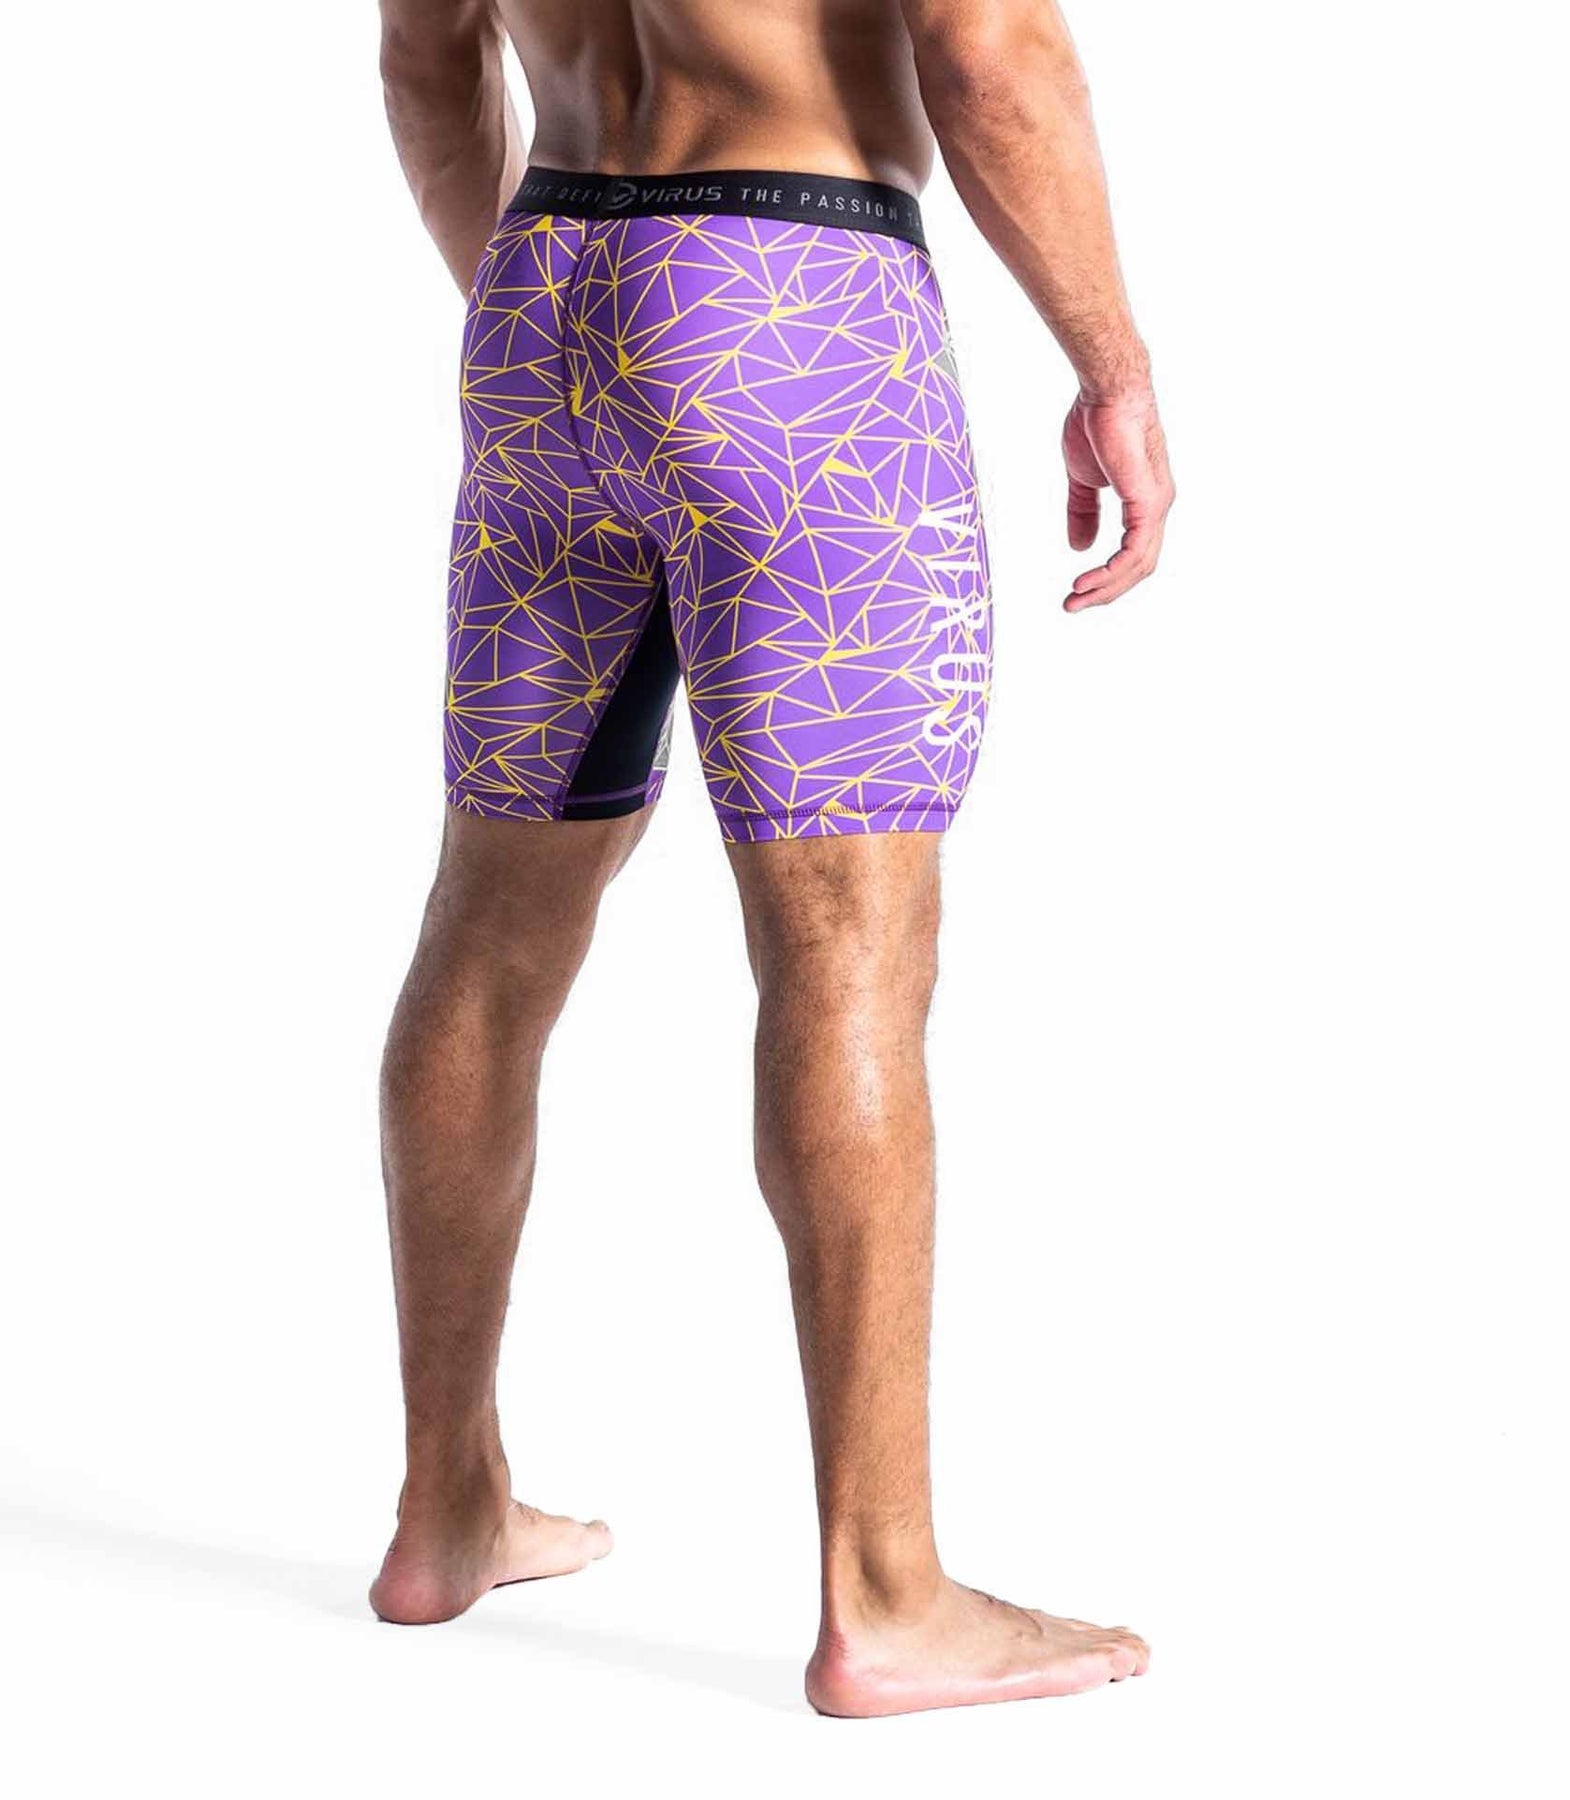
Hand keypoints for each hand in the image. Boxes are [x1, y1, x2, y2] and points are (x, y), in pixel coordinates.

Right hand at [1062, 390, 1174, 610]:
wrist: (1107, 393)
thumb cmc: (1096, 424)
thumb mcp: (1082, 480)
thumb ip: (1082, 513)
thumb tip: (1080, 547)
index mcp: (1144, 502)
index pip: (1132, 553)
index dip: (1105, 577)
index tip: (1075, 590)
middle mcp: (1157, 507)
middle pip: (1138, 567)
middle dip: (1105, 592)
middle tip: (1072, 606)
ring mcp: (1156, 506)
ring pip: (1137, 565)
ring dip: (1105, 588)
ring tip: (1074, 599)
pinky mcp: (1148, 502)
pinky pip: (1133, 551)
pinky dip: (1111, 572)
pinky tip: (1087, 581)